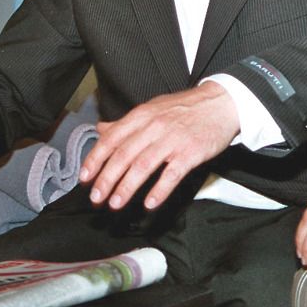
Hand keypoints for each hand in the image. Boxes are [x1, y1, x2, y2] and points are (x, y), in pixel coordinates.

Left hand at [79, 81, 238, 210]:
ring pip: (143, 165)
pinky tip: (149, 203)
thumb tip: (101, 130)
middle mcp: (154, 126)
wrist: (222, 103)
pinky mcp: (191, 152)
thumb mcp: (153, 108)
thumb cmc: (186, 108)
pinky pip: (172, 173)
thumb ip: (126, 123)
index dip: (96, 159)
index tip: (85, 177)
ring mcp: (173, 139)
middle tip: (96, 198)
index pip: (112, 138)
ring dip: (127, 187)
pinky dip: (159, 190)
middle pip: (124, 154)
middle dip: (107, 178)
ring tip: (115, 204)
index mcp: (142, 115)